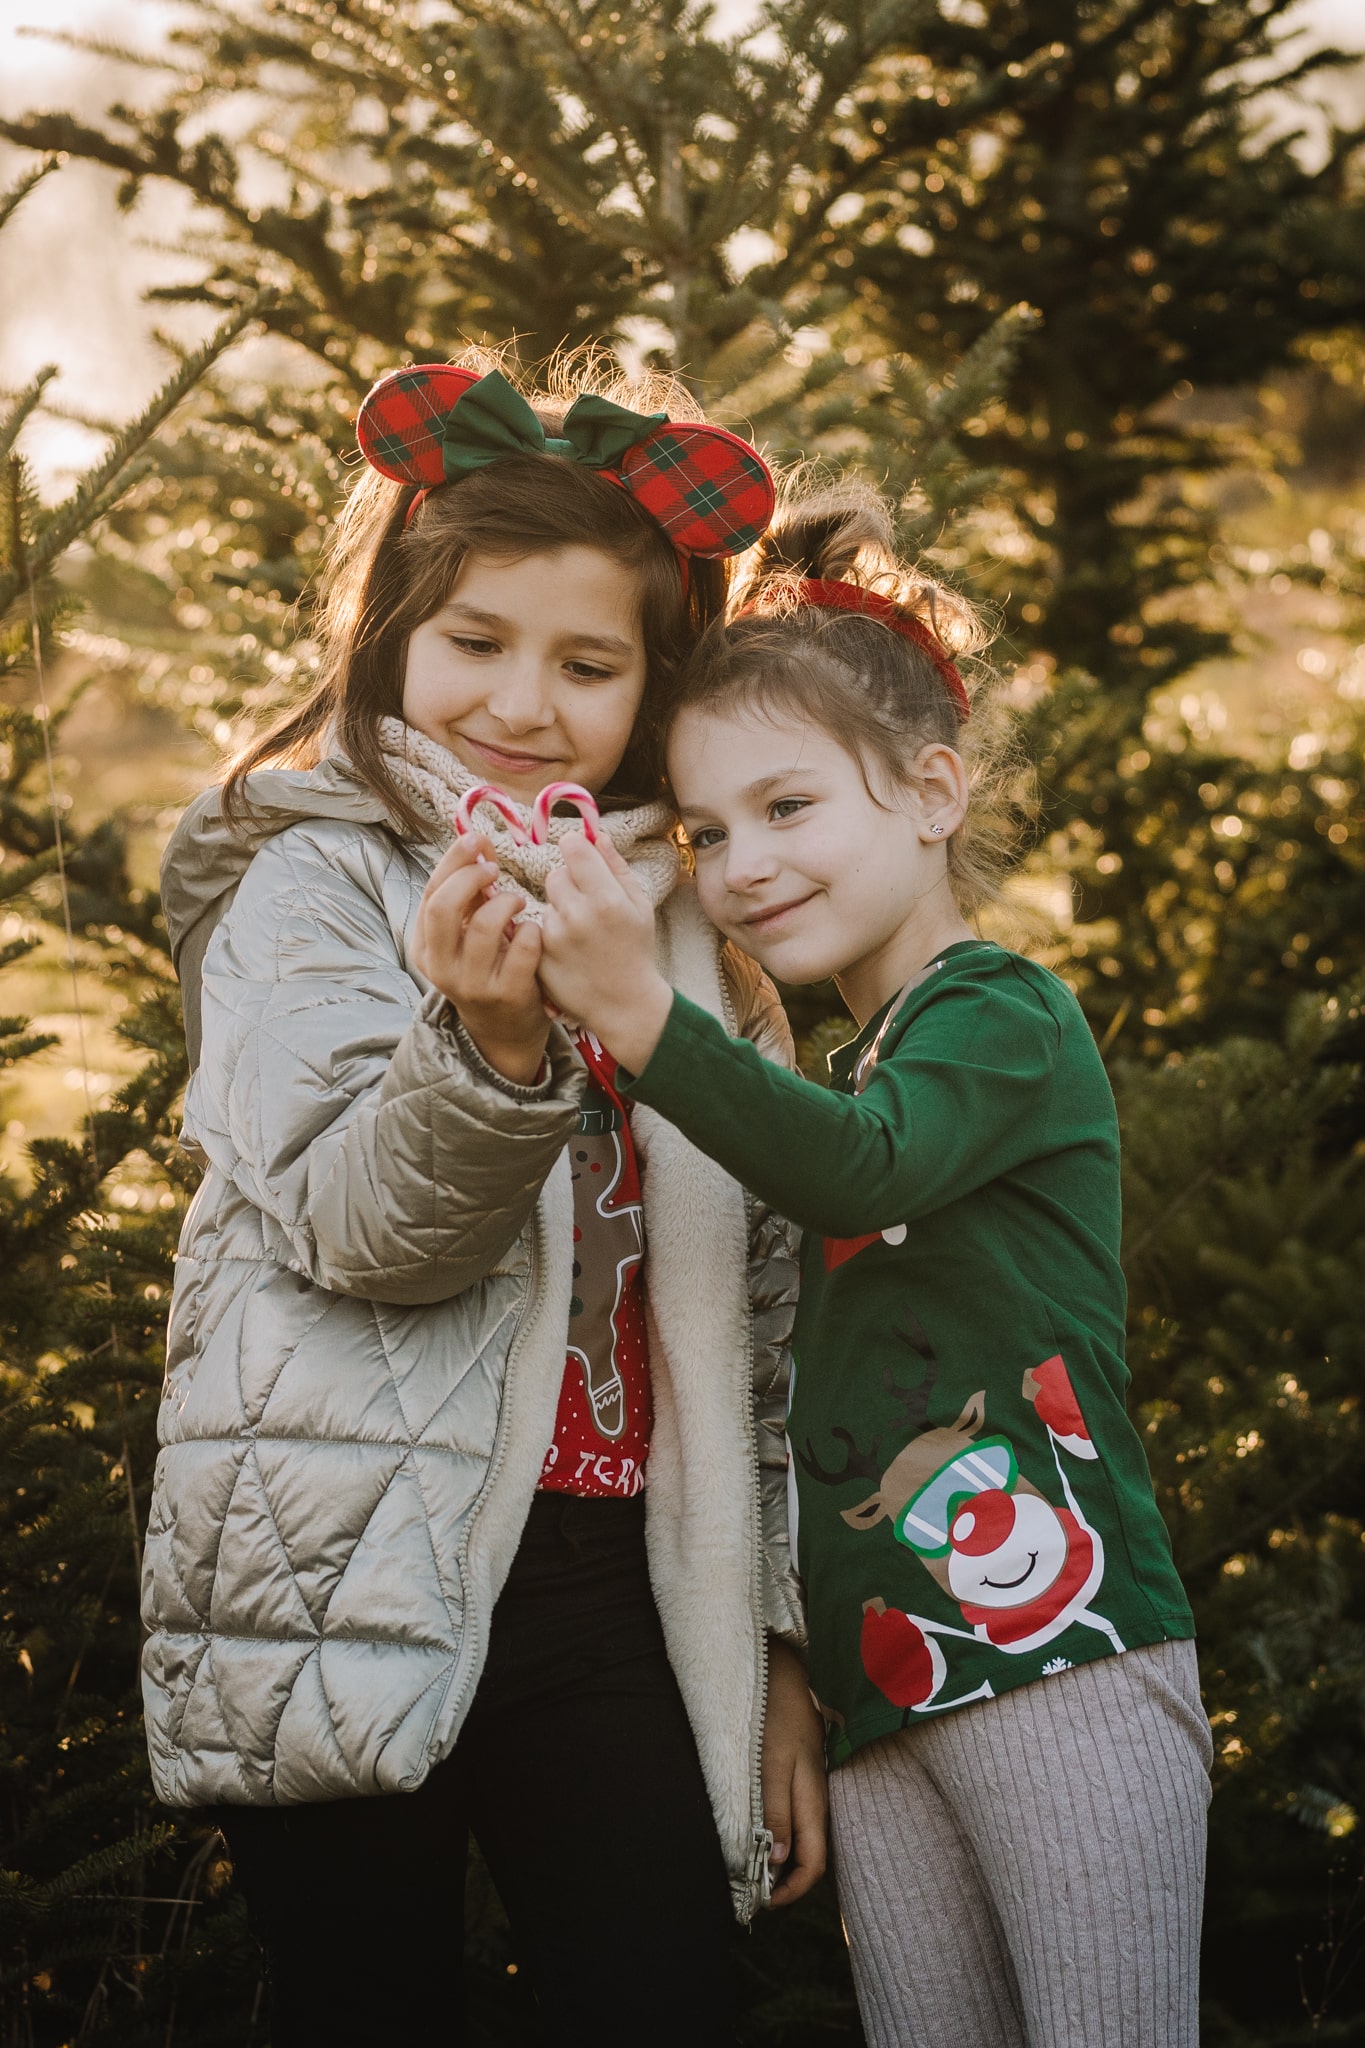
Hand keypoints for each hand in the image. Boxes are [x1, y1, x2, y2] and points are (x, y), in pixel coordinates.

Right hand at [411, 834, 548, 1085]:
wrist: (503, 1029)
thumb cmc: (486, 967)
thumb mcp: (465, 934)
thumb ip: (469, 893)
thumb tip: (478, 842)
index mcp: (424, 946)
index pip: (431, 892)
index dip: (454, 861)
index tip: (477, 840)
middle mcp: (440, 967)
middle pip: (444, 907)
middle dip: (471, 877)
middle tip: (494, 869)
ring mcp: (472, 984)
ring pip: (485, 926)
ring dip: (507, 902)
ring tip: (517, 902)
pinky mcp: (506, 995)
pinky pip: (522, 948)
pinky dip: (532, 929)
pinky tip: (533, 929)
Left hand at [539, 834, 672, 1072]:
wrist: (626, 1004)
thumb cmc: (637, 951)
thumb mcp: (640, 906)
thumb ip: (616, 867)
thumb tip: (596, 835)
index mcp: (606, 898)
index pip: (572, 847)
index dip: (576, 850)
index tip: (582, 860)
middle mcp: (577, 915)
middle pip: (555, 874)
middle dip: (569, 884)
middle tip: (587, 906)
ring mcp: (554, 937)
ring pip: (545, 902)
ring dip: (559, 911)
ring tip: (580, 936)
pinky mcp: (538, 956)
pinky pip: (537, 929)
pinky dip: (549, 936)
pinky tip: (569, 952)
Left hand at [762, 1635, 828, 1906]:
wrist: (779, 1664)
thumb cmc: (775, 1709)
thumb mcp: (772, 1761)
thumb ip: (775, 1807)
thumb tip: (776, 1859)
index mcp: (812, 1797)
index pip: (813, 1861)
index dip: (792, 1889)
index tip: (762, 1902)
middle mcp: (812, 1795)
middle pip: (805, 1852)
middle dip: (780, 1879)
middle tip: (747, 1891)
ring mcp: (805, 1781)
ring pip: (796, 1834)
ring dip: (773, 1856)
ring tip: (743, 1866)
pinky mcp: (793, 1768)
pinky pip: (788, 1812)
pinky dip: (771, 1830)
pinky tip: (750, 1829)